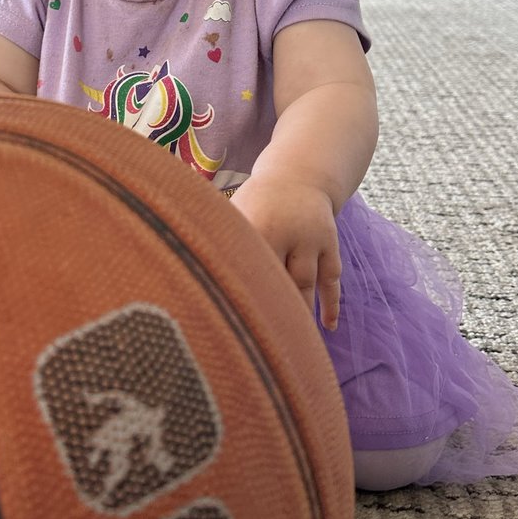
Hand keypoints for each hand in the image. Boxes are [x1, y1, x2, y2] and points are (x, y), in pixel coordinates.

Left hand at [230, 175, 341, 330]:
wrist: (299, 177)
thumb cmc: (255, 205)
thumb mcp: (235, 213)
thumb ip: (218, 242)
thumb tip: (185, 276)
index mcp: (256, 225)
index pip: (247, 265)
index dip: (239, 292)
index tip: (227, 321)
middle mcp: (286, 231)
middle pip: (278, 277)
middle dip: (270, 308)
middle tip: (260, 340)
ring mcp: (311, 239)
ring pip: (306, 282)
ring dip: (299, 312)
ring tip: (291, 341)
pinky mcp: (330, 245)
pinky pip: (332, 279)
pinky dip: (332, 304)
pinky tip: (328, 328)